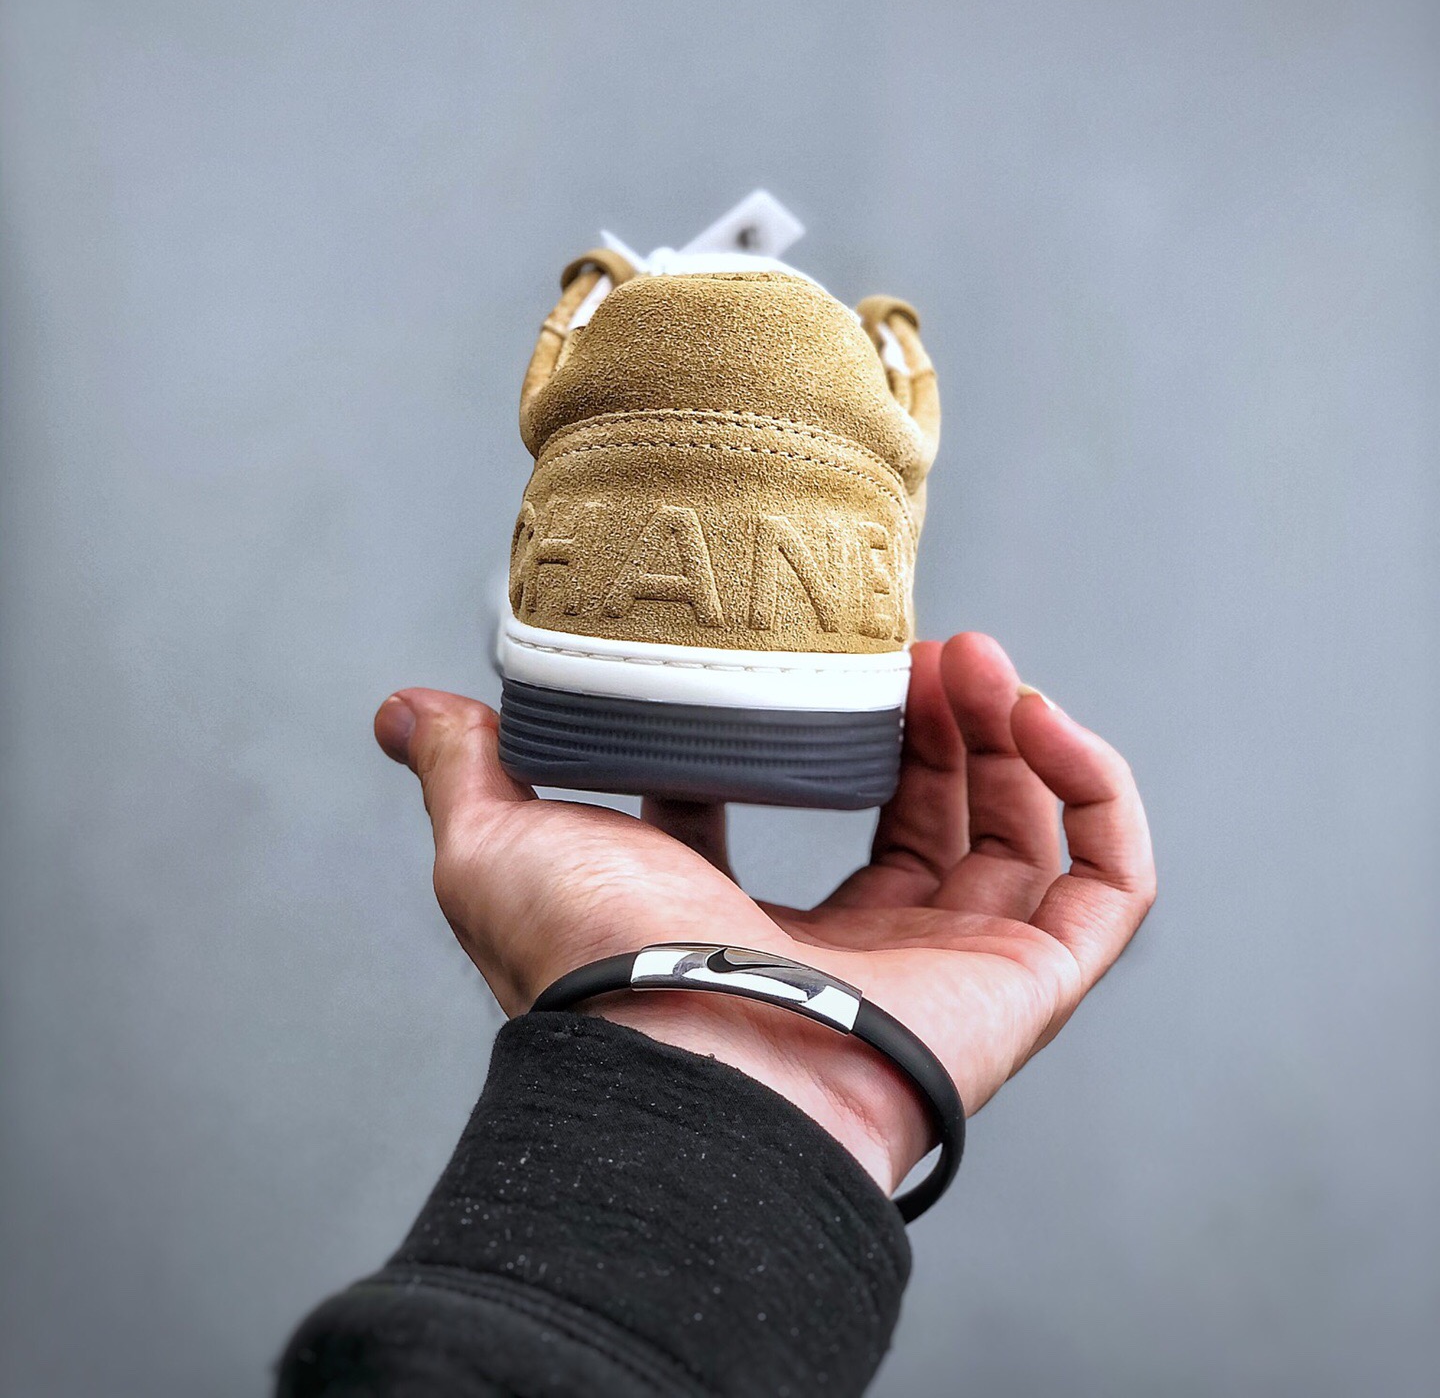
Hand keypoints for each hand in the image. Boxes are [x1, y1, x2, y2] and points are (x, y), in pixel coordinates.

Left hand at [375, 634, 1155, 1197]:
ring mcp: (955, 972)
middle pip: (941, 815)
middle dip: (939, 713)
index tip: (831, 652)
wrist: (686, 1065)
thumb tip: (404, 710)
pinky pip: (1110, 887)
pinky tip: (1049, 720)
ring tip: (983, 659)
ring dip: (1018, 734)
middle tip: (929, 640)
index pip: (820, 815)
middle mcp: (867, 953)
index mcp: (757, 928)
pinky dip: (1099, 793)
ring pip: (1026, 838)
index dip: (836, 725)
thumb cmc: (595, 973)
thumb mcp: (507, 841)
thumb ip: (470, 768)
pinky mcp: (1030, 987)